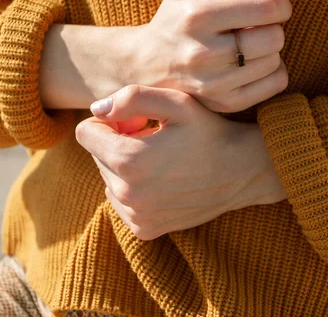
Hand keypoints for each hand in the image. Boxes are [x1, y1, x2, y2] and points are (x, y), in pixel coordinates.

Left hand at [76, 85, 286, 239]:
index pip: (84, 133)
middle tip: (153, 138)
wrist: (243, 171)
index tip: (137, 122)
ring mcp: (136, 216)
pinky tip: (163, 182)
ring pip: (108, 181)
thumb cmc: (210, 131)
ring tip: (160, 160)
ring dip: (125, 169)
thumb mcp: (177, 103)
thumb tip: (95, 110)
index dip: (110, 121)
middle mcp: (127, 194)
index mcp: (129, 160)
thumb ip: (131, 98)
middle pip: (96, 157)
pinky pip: (122, 204)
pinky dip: (135, 191)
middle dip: (117, 144)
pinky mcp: (145, 229)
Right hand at [132, 0, 291, 112]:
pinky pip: (276, 84)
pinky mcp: (225, 104)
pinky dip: (273, 71)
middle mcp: (204, 53)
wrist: (143, 66)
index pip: (265, 9)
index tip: (275, 8)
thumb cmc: (173, 21)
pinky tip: (253, 65)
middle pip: (274, 37)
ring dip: (270, 51)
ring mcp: (214, 84)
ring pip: (275, 61)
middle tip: (256, 29)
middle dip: (273, 28)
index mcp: (196, 17)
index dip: (280, 6)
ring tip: (248, 48)